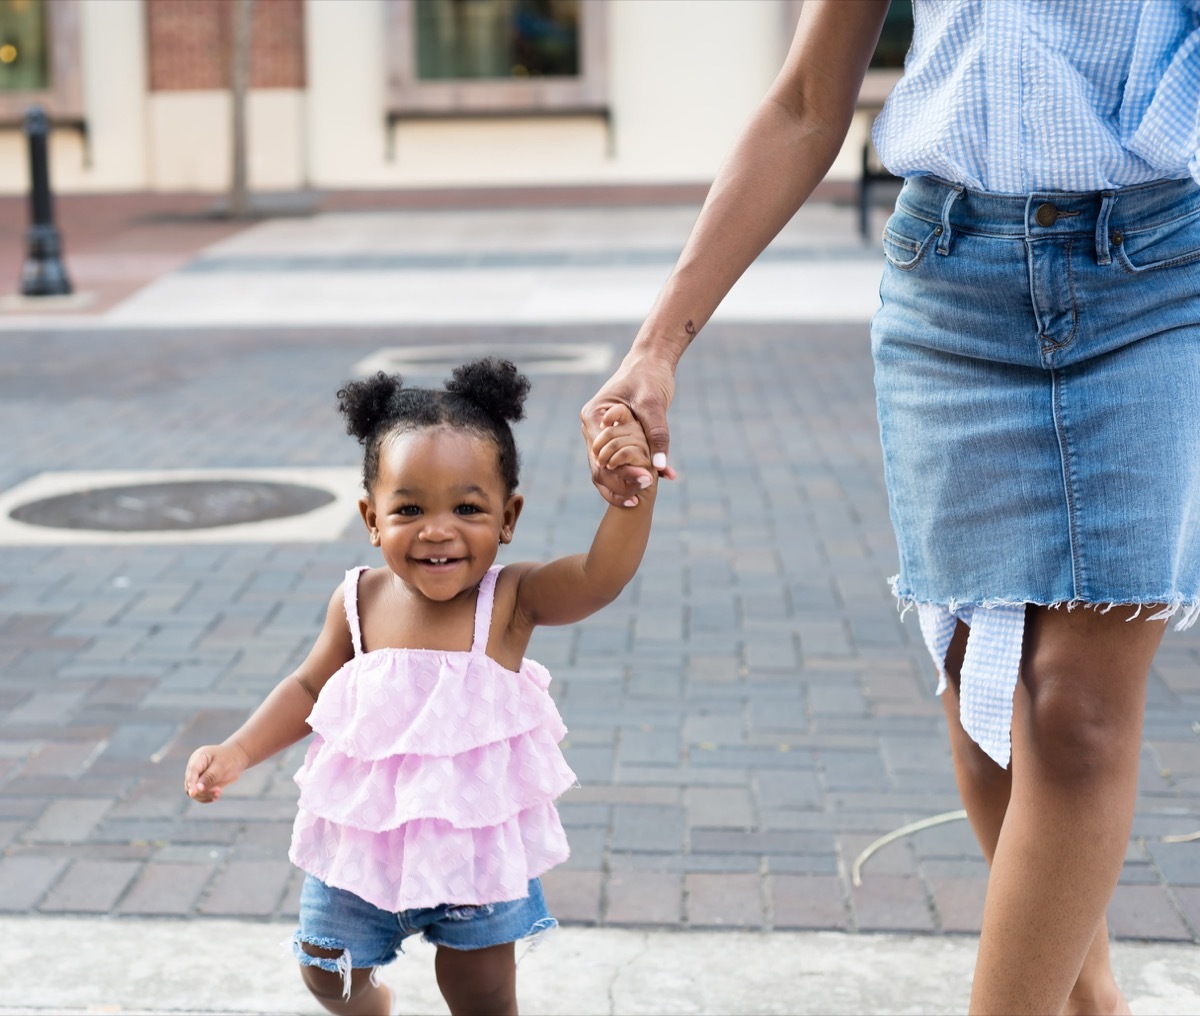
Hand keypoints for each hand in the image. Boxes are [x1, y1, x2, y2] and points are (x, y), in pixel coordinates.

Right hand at [184, 742, 249, 802]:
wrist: (237, 758)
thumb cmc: (230, 759)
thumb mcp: (222, 766)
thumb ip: (210, 777)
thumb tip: (198, 789)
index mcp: (198, 757)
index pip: (191, 772)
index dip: (191, 784)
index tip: (193, 793)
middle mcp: (194, 767)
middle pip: (190, 784)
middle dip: (202, 791)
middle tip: (219, 791)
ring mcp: (196, 776)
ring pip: (194, 791)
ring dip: (206, 795)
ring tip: (219, 793)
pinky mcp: (201, 784)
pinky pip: (200, 795)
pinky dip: (207, 797)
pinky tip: (216, 797)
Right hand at [581, 351, 676, 506]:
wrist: (652, 362)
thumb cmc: (649, 376)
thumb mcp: (653, 404)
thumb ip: (657, 434)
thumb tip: (660, 468)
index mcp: (594, 418)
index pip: (599, 456)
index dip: (619, 474)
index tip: (645, 480)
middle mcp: (592, 430)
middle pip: (599, 469)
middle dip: (620, 485)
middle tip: (644, 494)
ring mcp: (602, 436)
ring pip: (605, 471)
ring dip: (623, 486)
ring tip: (641, 500)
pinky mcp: (615, 440)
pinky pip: (620, 463)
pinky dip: (634, 474)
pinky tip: (654, 481)